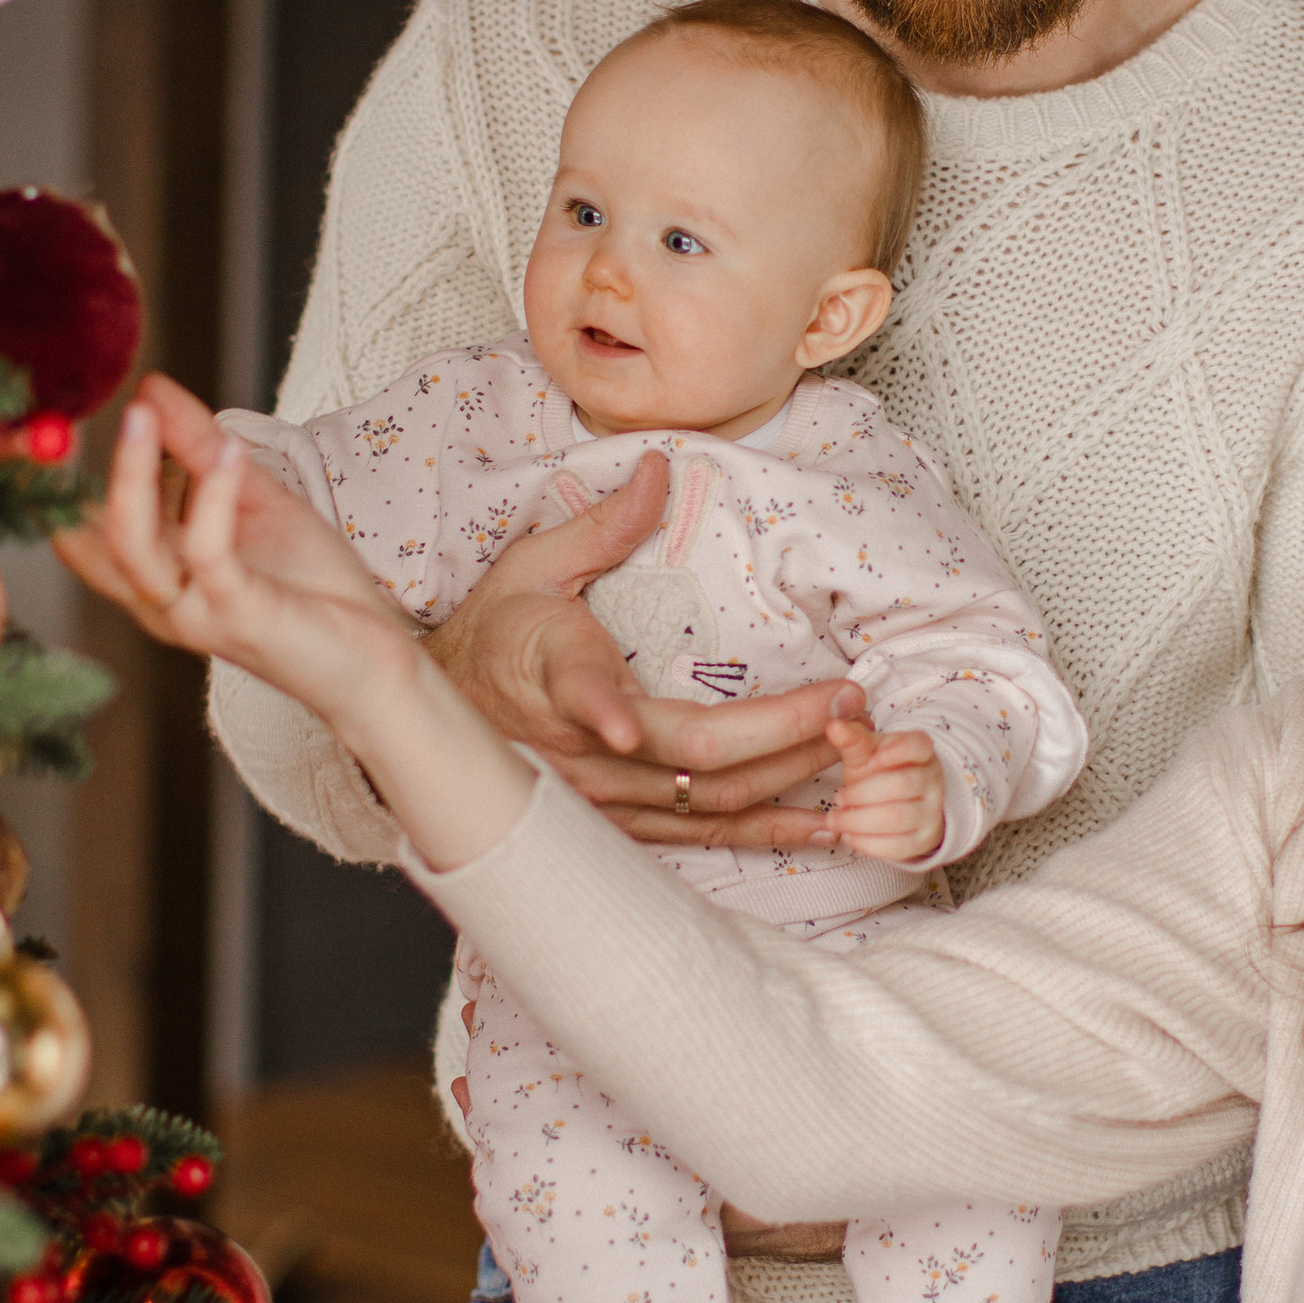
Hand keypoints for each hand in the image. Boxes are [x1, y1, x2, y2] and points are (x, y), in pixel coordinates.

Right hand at [60, 379, 401, 708]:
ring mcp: (193, 613)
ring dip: (135, 474)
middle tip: (105, 402)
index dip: (62, 479)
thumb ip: (201, 448)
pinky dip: (212, 498)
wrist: (373, 655)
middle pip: (95, 536)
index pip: (83, 531)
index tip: (65, 414)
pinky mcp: (238, 615)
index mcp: (155, 575)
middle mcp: (159, 600)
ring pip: (133, 546)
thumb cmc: (310, 585)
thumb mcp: (253, 499)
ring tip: (148, 414)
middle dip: (87, 469)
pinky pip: (207, 555)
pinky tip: (227, 453)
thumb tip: (151, 389)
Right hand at [429, 463, 867, 849]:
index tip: (619, 727)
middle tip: (848, 702)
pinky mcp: (622, 824)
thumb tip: (658, 466)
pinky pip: (703, 836)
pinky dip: (766, 832)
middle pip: (692, 760)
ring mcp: (605, 797)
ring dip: (788, 781)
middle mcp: (585, 751)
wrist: (446, 719)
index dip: (603, 713)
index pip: (584, 696)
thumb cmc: (494, 637)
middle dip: (780, 733)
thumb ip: (603, 525)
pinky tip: (820, 826)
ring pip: (709, 806)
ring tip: (856, 752)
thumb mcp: (534, 566)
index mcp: (557, 675)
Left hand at [828, 716, 946, 865]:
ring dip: (859, 820)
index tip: (873, 758)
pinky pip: (898, 846)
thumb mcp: (864, 753)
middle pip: (901, 785)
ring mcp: (932, 811)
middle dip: (862, 793)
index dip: (897, 750)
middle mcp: (933, 780)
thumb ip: (851, 739)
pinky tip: (849, 836)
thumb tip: (834, 725)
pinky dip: (868, 843)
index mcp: (921, 751)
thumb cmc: (877, 773)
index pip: (918, 745)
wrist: (898, 805)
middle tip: (838, 797)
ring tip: (835, 819)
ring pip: (897, 818)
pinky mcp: (925, 840)